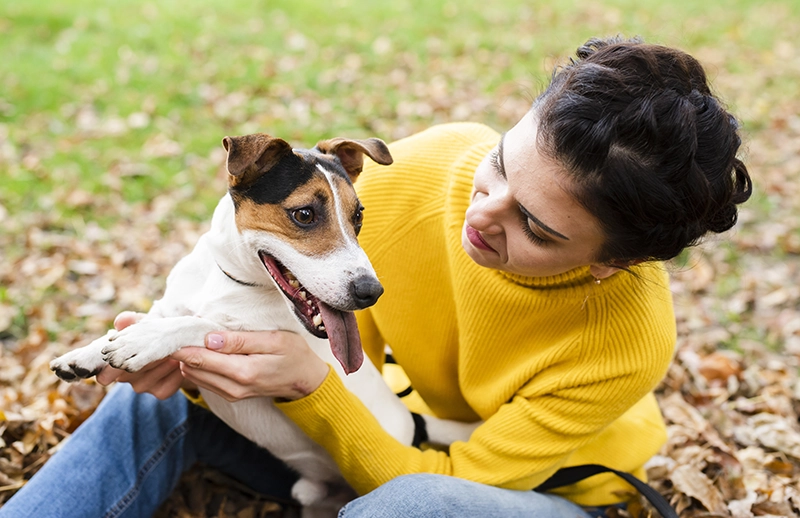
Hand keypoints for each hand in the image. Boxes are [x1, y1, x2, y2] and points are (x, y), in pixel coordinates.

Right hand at [95, 311, 193, 399]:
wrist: (181, 349)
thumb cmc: (157, 336)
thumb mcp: (146, 326)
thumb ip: (133, 322)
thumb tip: (120, 320)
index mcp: (118, 362)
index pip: (105, 375)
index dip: (112, 368)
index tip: (124, 357)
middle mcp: (126, 377)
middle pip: (129, 375)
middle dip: (145, 360)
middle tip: (159, 348)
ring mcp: (143, 386)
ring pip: (148, 380)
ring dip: (162, 365)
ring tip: (173, 352)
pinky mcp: (160, 392)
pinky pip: (165, 387)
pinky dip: (174, 375)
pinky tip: (180, 364)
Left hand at [170, 330, 328, 401]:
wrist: (305, 381)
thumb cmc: (293, 354)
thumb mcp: (273, 340)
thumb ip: (240, 340)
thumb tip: (209, 339)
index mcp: (244, 371)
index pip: (200, 358)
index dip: (182, 343)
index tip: (172, 329)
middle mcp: (233, 387)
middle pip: (192, 368)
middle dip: (181, 350)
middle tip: (178, 329)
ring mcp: (231, 394)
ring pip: (194, 376)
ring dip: (187, 358)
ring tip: (189, 337)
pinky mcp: (230, 395)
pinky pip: (203, 381)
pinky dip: (196, 366)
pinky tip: (200, 350)